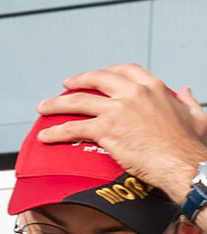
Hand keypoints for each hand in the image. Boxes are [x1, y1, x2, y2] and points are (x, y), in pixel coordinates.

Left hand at [38, 64, 206, 201]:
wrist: (182, 163)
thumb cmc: (189, 146)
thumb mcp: (195, 115)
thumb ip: (187, 100)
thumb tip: (184, 90)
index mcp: (154, 88)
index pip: (124, 70)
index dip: (107, 71)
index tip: (97, 76)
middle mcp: (133, 94)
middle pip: (97, 79)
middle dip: (76, 81)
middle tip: (65, 86)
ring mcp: (118, 110)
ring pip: (78, 101)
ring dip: (56, 104)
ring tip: (43, 108)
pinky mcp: (106, 130)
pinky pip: (73, 128)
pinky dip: (55, 132)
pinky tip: (45, 136)